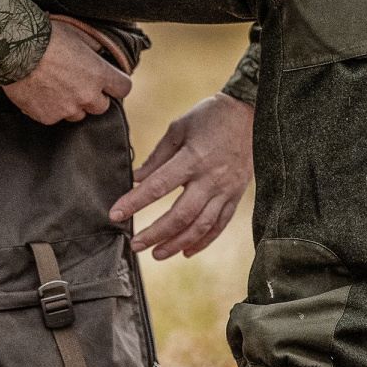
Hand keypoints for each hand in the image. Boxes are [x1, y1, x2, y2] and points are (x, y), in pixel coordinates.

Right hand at [4, 21, 132, 124]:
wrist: (14, 50)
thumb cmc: (46, 37)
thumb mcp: (77, 33)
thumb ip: (94, 48)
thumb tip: (101, 52)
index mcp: (99, 73)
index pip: (124, 88)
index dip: (117, 84)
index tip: (110, 82)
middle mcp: (87, 95)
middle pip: (102, 107)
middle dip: (93, 97)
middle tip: (78, 83)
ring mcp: (67, 108)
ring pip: (77, 114)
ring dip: (72, 104)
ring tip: (56, 87)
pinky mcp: (47, 117)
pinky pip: (54, 117)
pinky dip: (49, 108)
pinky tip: (39, 92)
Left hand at [110, 94, 252, 258]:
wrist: (251, 112)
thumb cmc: (210, 116)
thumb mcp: (179, 128)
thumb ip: (158, 156)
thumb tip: (137, 178)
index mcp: (192, 158)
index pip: (157, 186)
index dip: (134, 203)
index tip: (115, 214)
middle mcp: (210, 179)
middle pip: (180, 215)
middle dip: (155, 234)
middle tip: (135, 244)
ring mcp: (226, 190)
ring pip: (201, 226)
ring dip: (177, 243)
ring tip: (156, 254)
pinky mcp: (236, 195)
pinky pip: (220, 224)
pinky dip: (203, 241)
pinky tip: (186, 251)